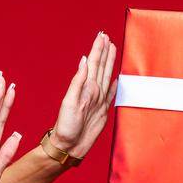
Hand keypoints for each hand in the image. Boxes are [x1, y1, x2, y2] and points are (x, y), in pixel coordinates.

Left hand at [51, 31, 116, 158]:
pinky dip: (114, 84)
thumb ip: (78, 82)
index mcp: (86, 88)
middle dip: (104, 51)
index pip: (93, 64)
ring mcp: (98, 101)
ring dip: (109, 62)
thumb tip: (84, 61)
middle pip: (101, 67)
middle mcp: (93, 92)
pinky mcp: (103, 111)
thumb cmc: (66, 127)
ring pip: (106, 76)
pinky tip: (116, 77)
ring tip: (112, 49)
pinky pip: (111, 93)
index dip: (98, 49)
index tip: (102, 36)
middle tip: (106, 36)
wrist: (68, 146)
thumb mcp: (70, 103)